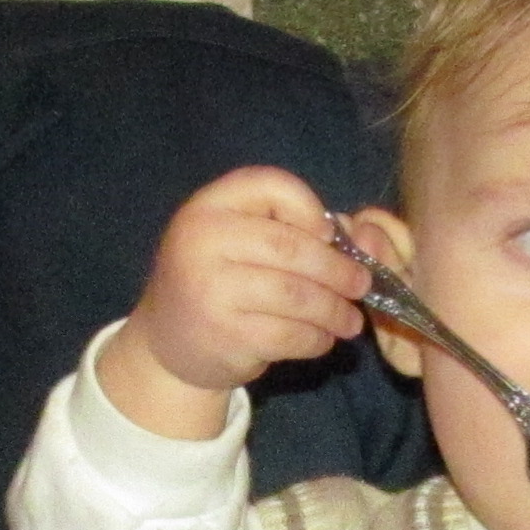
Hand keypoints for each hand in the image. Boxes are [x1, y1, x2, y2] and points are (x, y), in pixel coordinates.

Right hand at [96, 169, 373, 441]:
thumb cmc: (217, 280)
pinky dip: (316, 339)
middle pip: (293, 248)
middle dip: (338, 270)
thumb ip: (284, 225)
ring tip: (350, 320)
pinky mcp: (225, 336)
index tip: (329, 236)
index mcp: (208, 206)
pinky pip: (289, 335)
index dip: (308, 207)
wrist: (167, 343)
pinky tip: (323, 339)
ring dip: (334, 310)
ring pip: (297, 296)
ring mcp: (211, 290)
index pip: (270, 186)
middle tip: (362, 285)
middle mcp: (202, 241)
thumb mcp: (234, 238)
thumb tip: (358, 234)